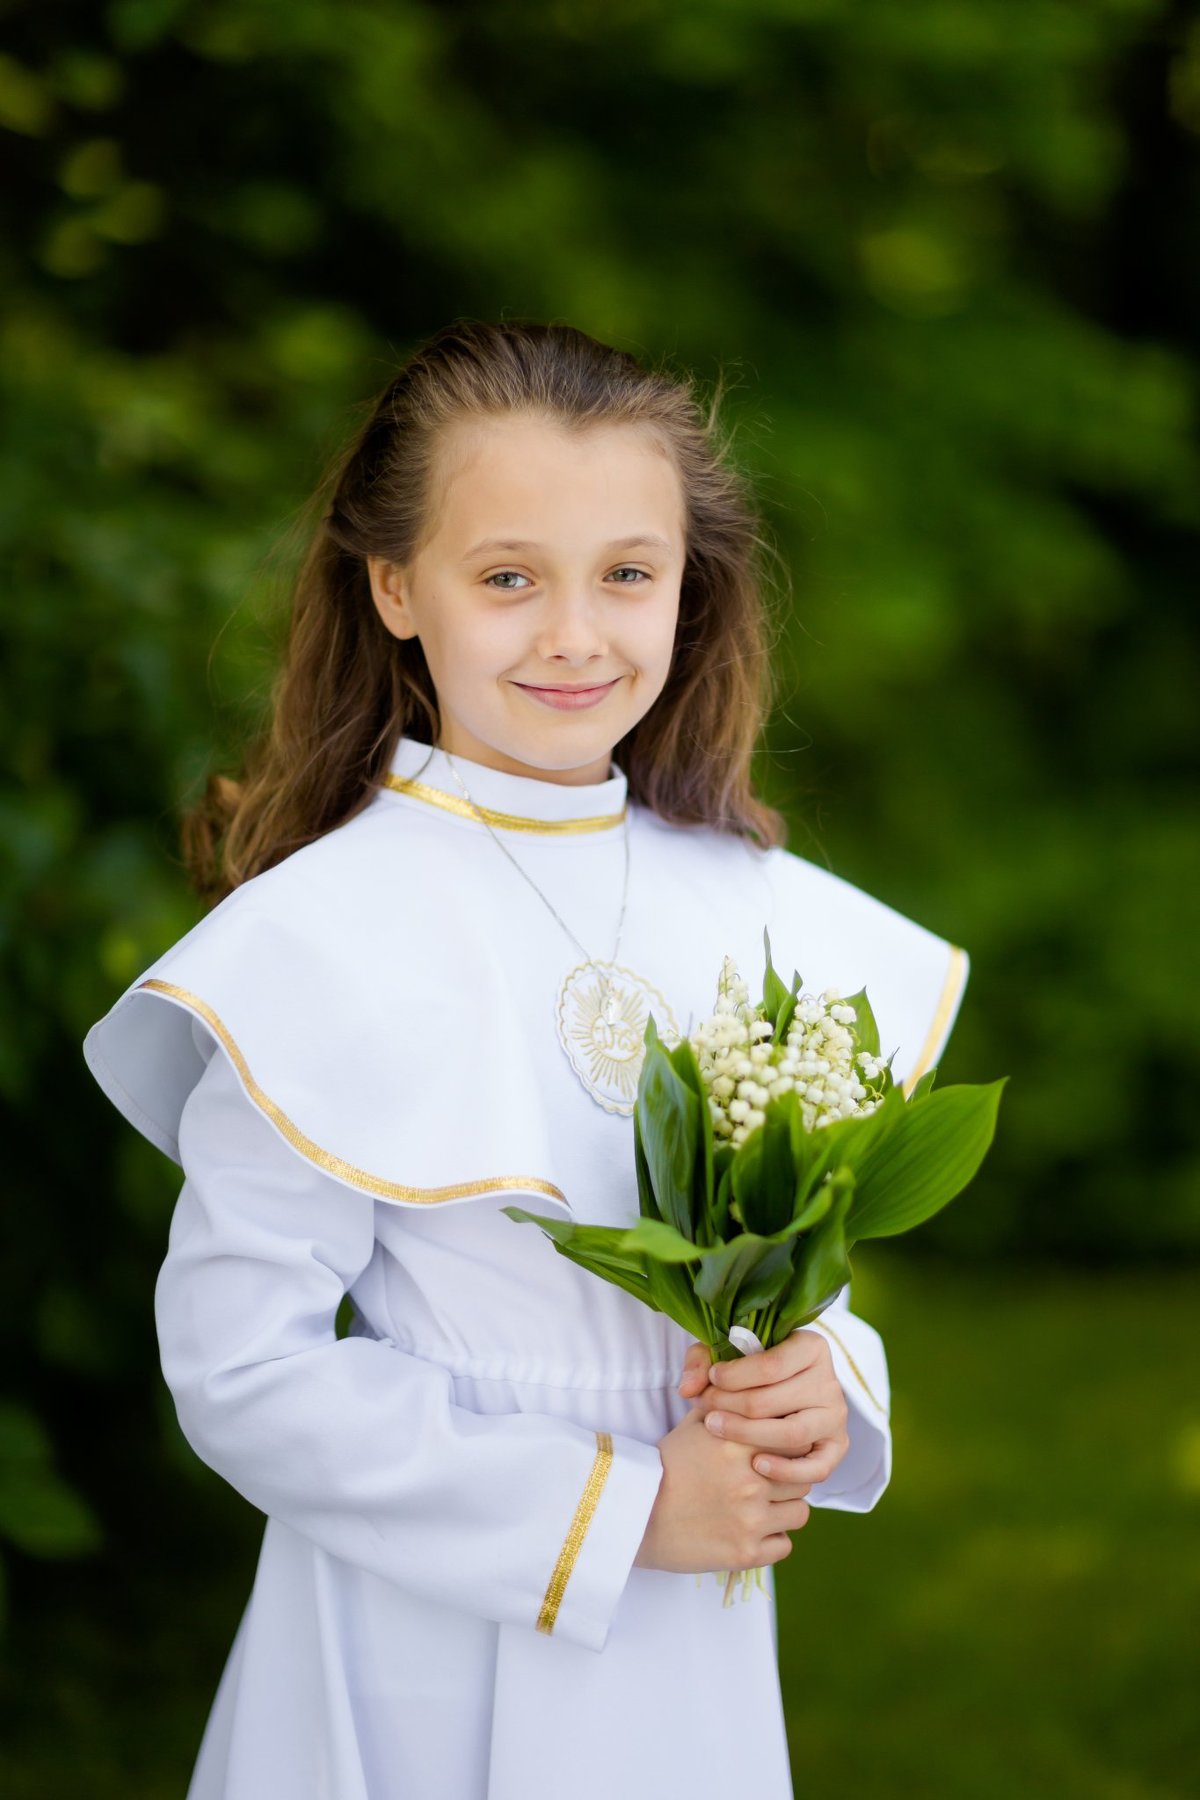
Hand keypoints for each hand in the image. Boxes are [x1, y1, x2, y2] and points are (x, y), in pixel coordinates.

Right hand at [634, 1407, 810, 1574]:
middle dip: (790, 1478)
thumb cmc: (665, 1466)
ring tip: (762, 1507)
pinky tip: (752, 1531)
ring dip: (785, 1509)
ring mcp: (751, 1519)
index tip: (779, 1452)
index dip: (790, 1446)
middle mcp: (752, 1480)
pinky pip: (784, 1545)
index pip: (794, 1440)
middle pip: (803, 1476)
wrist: (636, 1514)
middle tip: (770, 1481)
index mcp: (740, 1444)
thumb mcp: (693, 1424)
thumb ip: (728, 1407)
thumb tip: (754, 1392)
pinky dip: (772, 1540)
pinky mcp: (746, 1553)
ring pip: (800, 1512)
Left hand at [676, 1330, 849, 1486]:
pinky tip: (756, 1464)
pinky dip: (786, 1470)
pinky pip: (816, 1467)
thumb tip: (688, 1388)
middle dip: (731, 1404)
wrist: (778, 1395)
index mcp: (811, 1347)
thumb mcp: (727, 1354)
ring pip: (793, 1433)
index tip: (712, 1379)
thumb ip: (702, 1361)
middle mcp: (830, 1382)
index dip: (735, 1374)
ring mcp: (835, 1417)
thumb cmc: (750, 1371)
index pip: (772, 1364)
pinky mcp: (836, 1448)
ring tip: (717, 1428)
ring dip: (748, 1434)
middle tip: (705, 1407)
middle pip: (775, 1399)